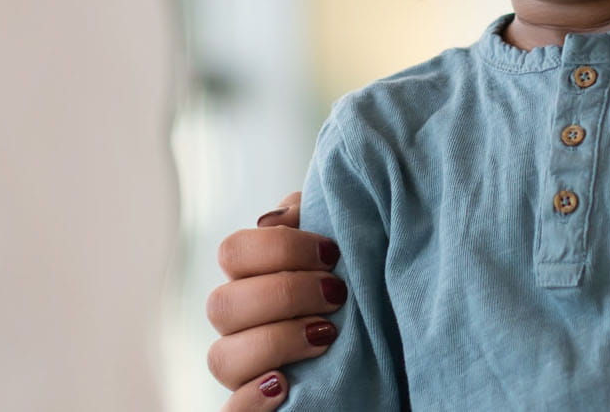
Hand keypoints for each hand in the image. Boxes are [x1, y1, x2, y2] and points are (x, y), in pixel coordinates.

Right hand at [206, 193, 344, 409]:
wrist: (387, 348)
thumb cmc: (357, 286)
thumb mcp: (342, 244)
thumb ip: (311, 217)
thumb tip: (277, 218)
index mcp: (251, 278)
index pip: (232, 252)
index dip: (279, 248)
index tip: (332, 253)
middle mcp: (239, 324)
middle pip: (223, 304)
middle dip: (285, 294)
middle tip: (337, 295)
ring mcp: (243, 369)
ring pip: (221, 358)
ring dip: (276, 342)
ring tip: (326, 337)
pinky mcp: (253, 407)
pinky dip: (251, 400)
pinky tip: (284, 384)